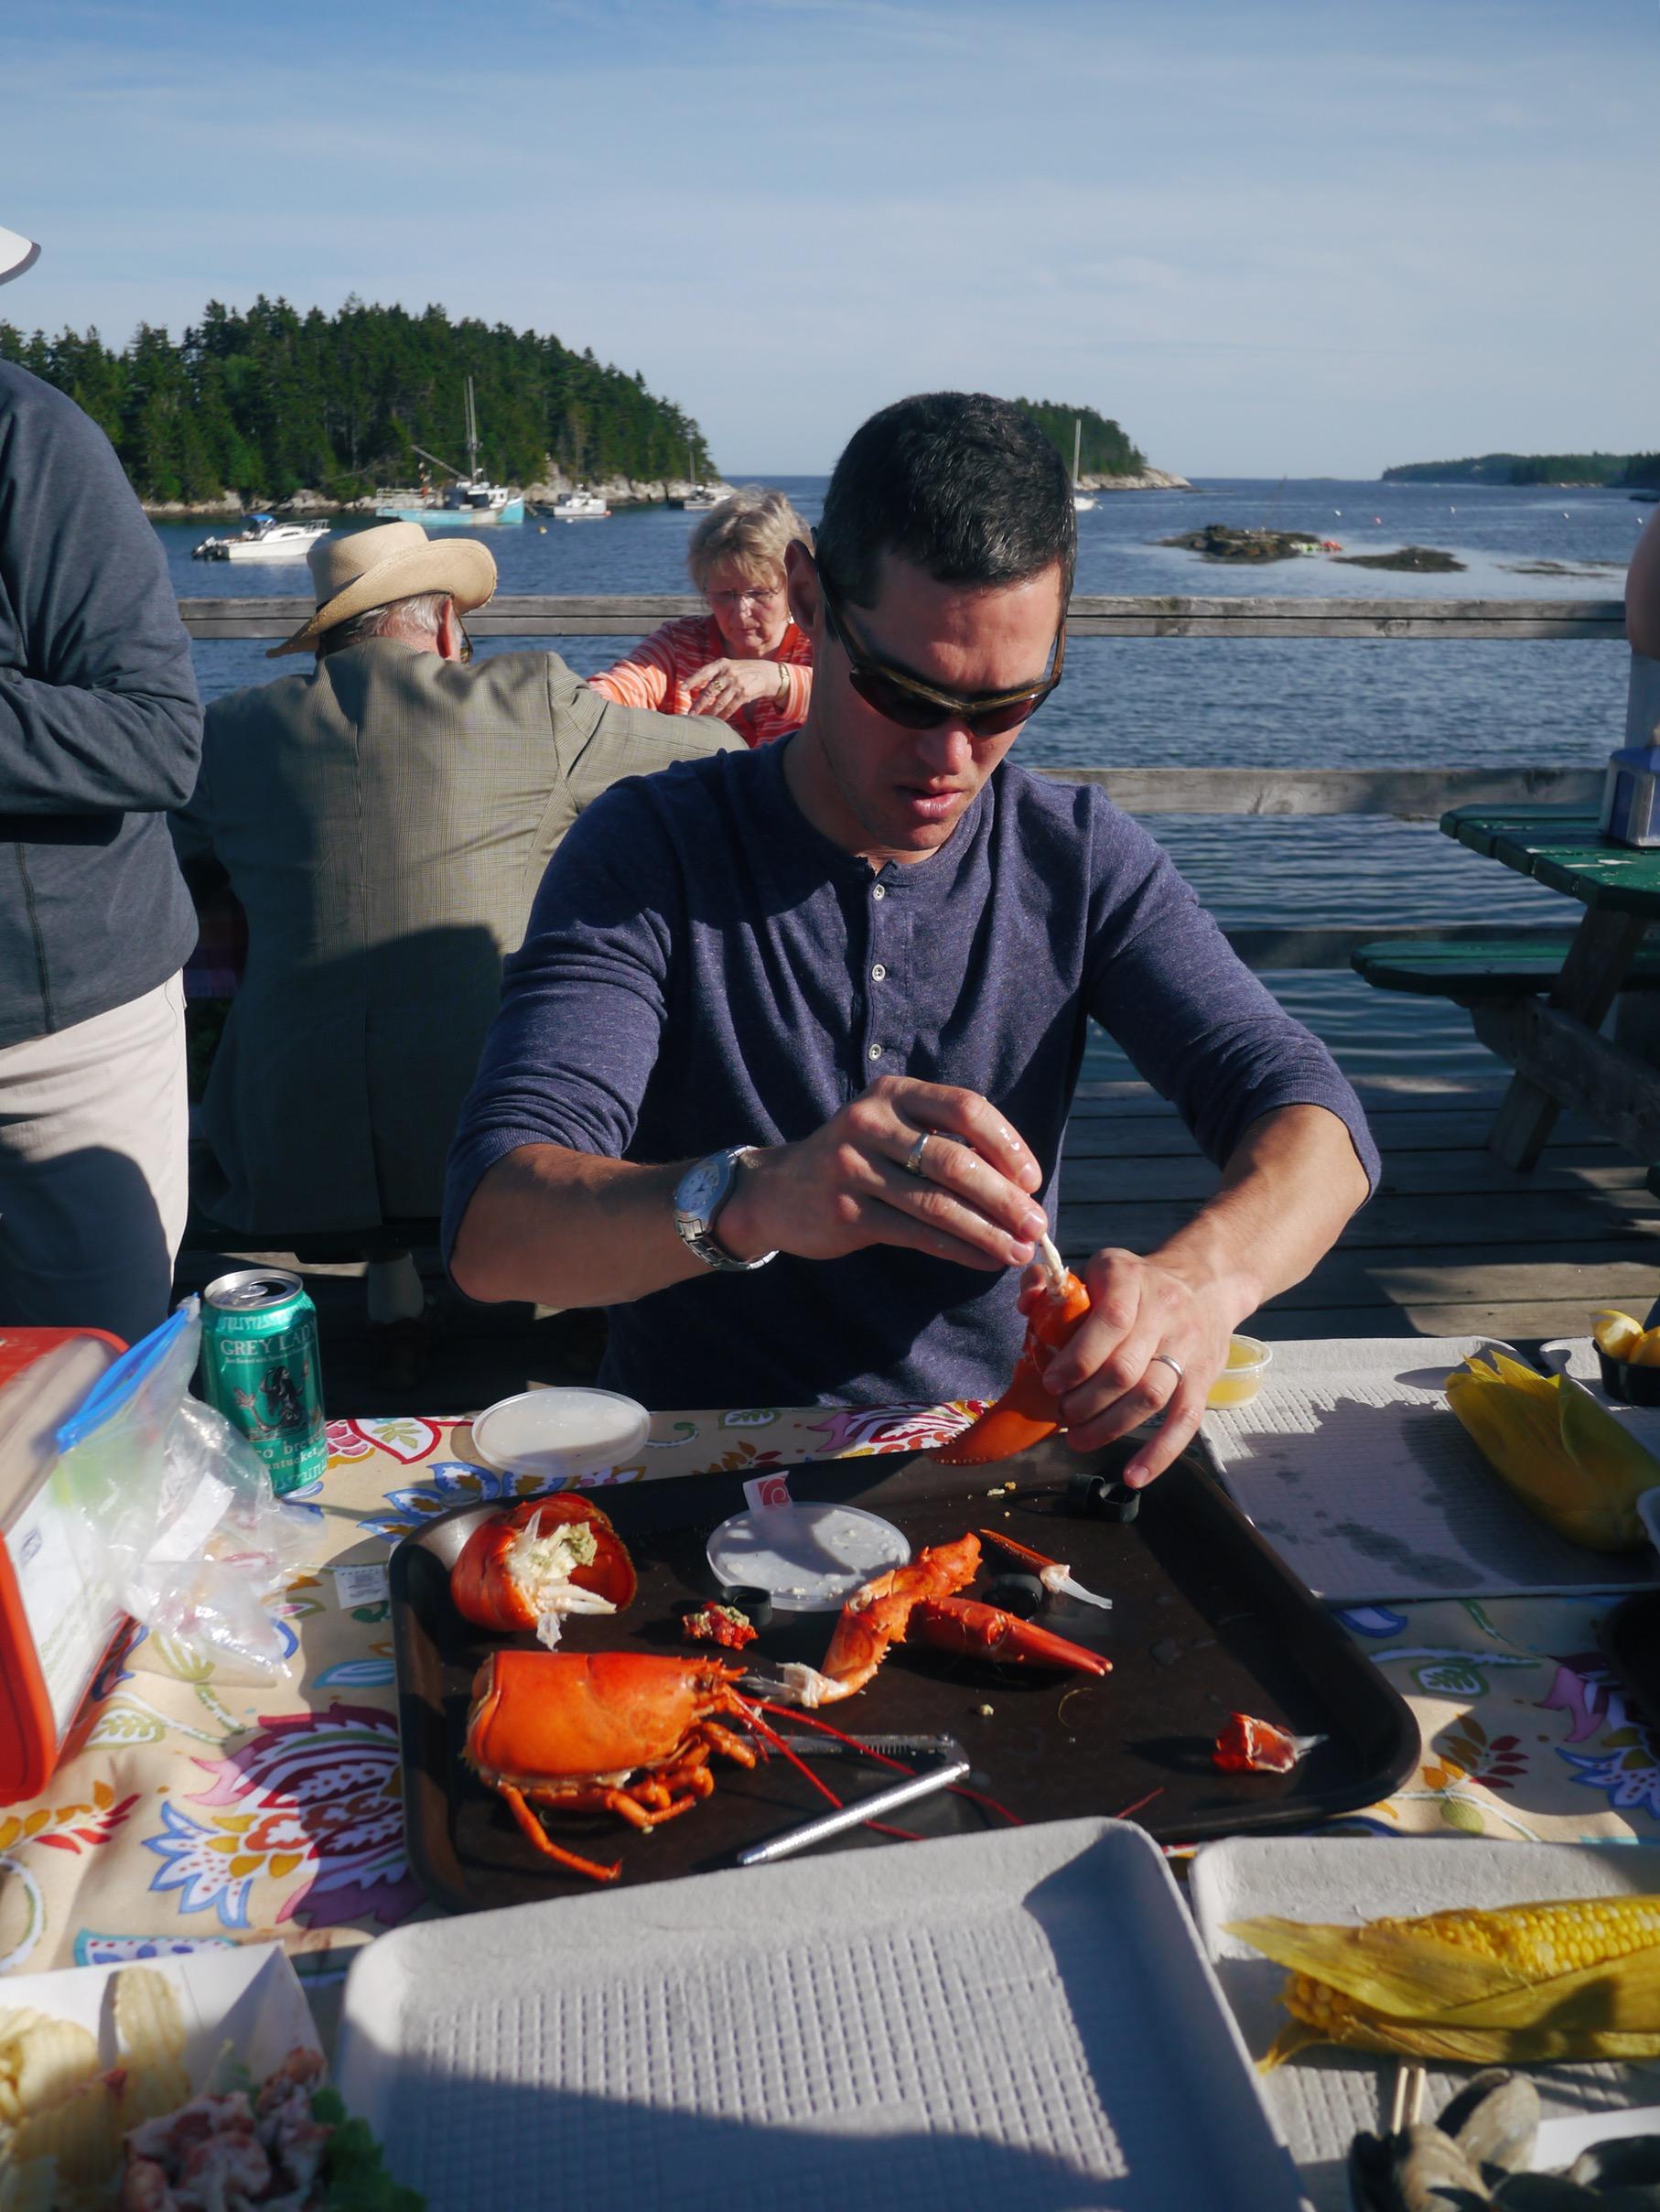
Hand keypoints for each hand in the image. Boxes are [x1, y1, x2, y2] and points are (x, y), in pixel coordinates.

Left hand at [686, 657, 780, 719]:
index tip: (682, 688)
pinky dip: (723, 715)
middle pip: (709, 690)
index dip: (692, 680)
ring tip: (700, 720)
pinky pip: (730, 708)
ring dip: (709, 713)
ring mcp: (737, 684)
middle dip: (698, 704)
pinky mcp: (744, 694)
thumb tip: (699, 690)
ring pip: (719, 702)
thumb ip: (716, 675)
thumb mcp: (730, 667)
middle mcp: (728, 673)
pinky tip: (718, 721)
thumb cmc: (745, 671)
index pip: (704, 672)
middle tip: (689, 715)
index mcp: (722, 664)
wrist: (770, 674)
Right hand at [717, 1074, 1047, 1271]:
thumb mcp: (893, 1129)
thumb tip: (1020, 1187)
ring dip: (986, 1231)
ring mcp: (853, 1167)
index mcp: (894, 1093)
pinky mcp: (845, 1211)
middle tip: (1037, 1226)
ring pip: (936, 1203)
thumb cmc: (858, 1159)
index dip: (1006, 1144)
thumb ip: (946, 1143)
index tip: (1032, 1180)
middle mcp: (871, 1122)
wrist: (778, 1190)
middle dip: (1004, 1198)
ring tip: (1018, 1251)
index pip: (965, 1108)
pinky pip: (915, 1233)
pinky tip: (983, 1260)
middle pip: (954, 1160)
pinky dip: (957, 1249)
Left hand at [1028, 1247, 1241, 1487]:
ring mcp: (1188, 1348)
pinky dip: (1159, 1453)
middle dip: (1086, 1400)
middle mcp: (1165, 1311)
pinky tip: (1133, 1477)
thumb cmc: (1134, 1282)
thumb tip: (1026, 1305)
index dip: (1078, 1359)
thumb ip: (1049, 1283)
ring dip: (1110, 1426)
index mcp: (1130, 1280)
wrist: (1205, 1282)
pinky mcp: (1204, 1378)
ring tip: (1078, 1438)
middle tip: (1061, 1413)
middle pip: (1126, 1369)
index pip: (1111, 1322)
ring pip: (1150, 1397)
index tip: (1051, 1383)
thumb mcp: (1095, 1267)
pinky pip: (1185, 1421)